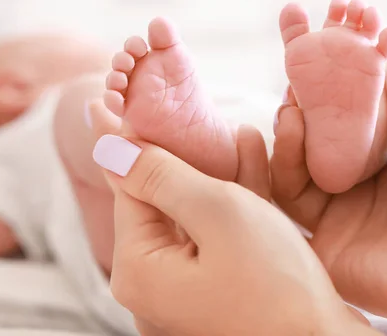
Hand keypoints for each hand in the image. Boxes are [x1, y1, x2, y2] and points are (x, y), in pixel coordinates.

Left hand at [89, 103, 378, 335]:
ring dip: (219, 175)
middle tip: (195, 114)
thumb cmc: (278, 284)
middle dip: (188, 155)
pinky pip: (213, 237)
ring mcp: (182, 289)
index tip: (121, 97)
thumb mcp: (217, 213)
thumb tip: (108, 146)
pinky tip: (251, 164)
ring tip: (240, 134)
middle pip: (161, 199)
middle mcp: (151, 282)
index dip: (135, 138)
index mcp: (139, 267)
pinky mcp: (213, 289)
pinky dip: (233, 206)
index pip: (128, 185)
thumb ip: (160, 175)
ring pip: (192, 214)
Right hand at [271, 42, 386, 334]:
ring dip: (289, 127)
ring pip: (295, 163)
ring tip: (292, 105)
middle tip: (293, 69)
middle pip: (315, 136)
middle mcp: (360, 181)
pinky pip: (286, 195)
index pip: (346, 112)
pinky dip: (282, 160)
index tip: (312, 42)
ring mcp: (338, 210)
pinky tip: (289, 128)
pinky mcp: (319, 239)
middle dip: (301, 100)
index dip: (328, 79)